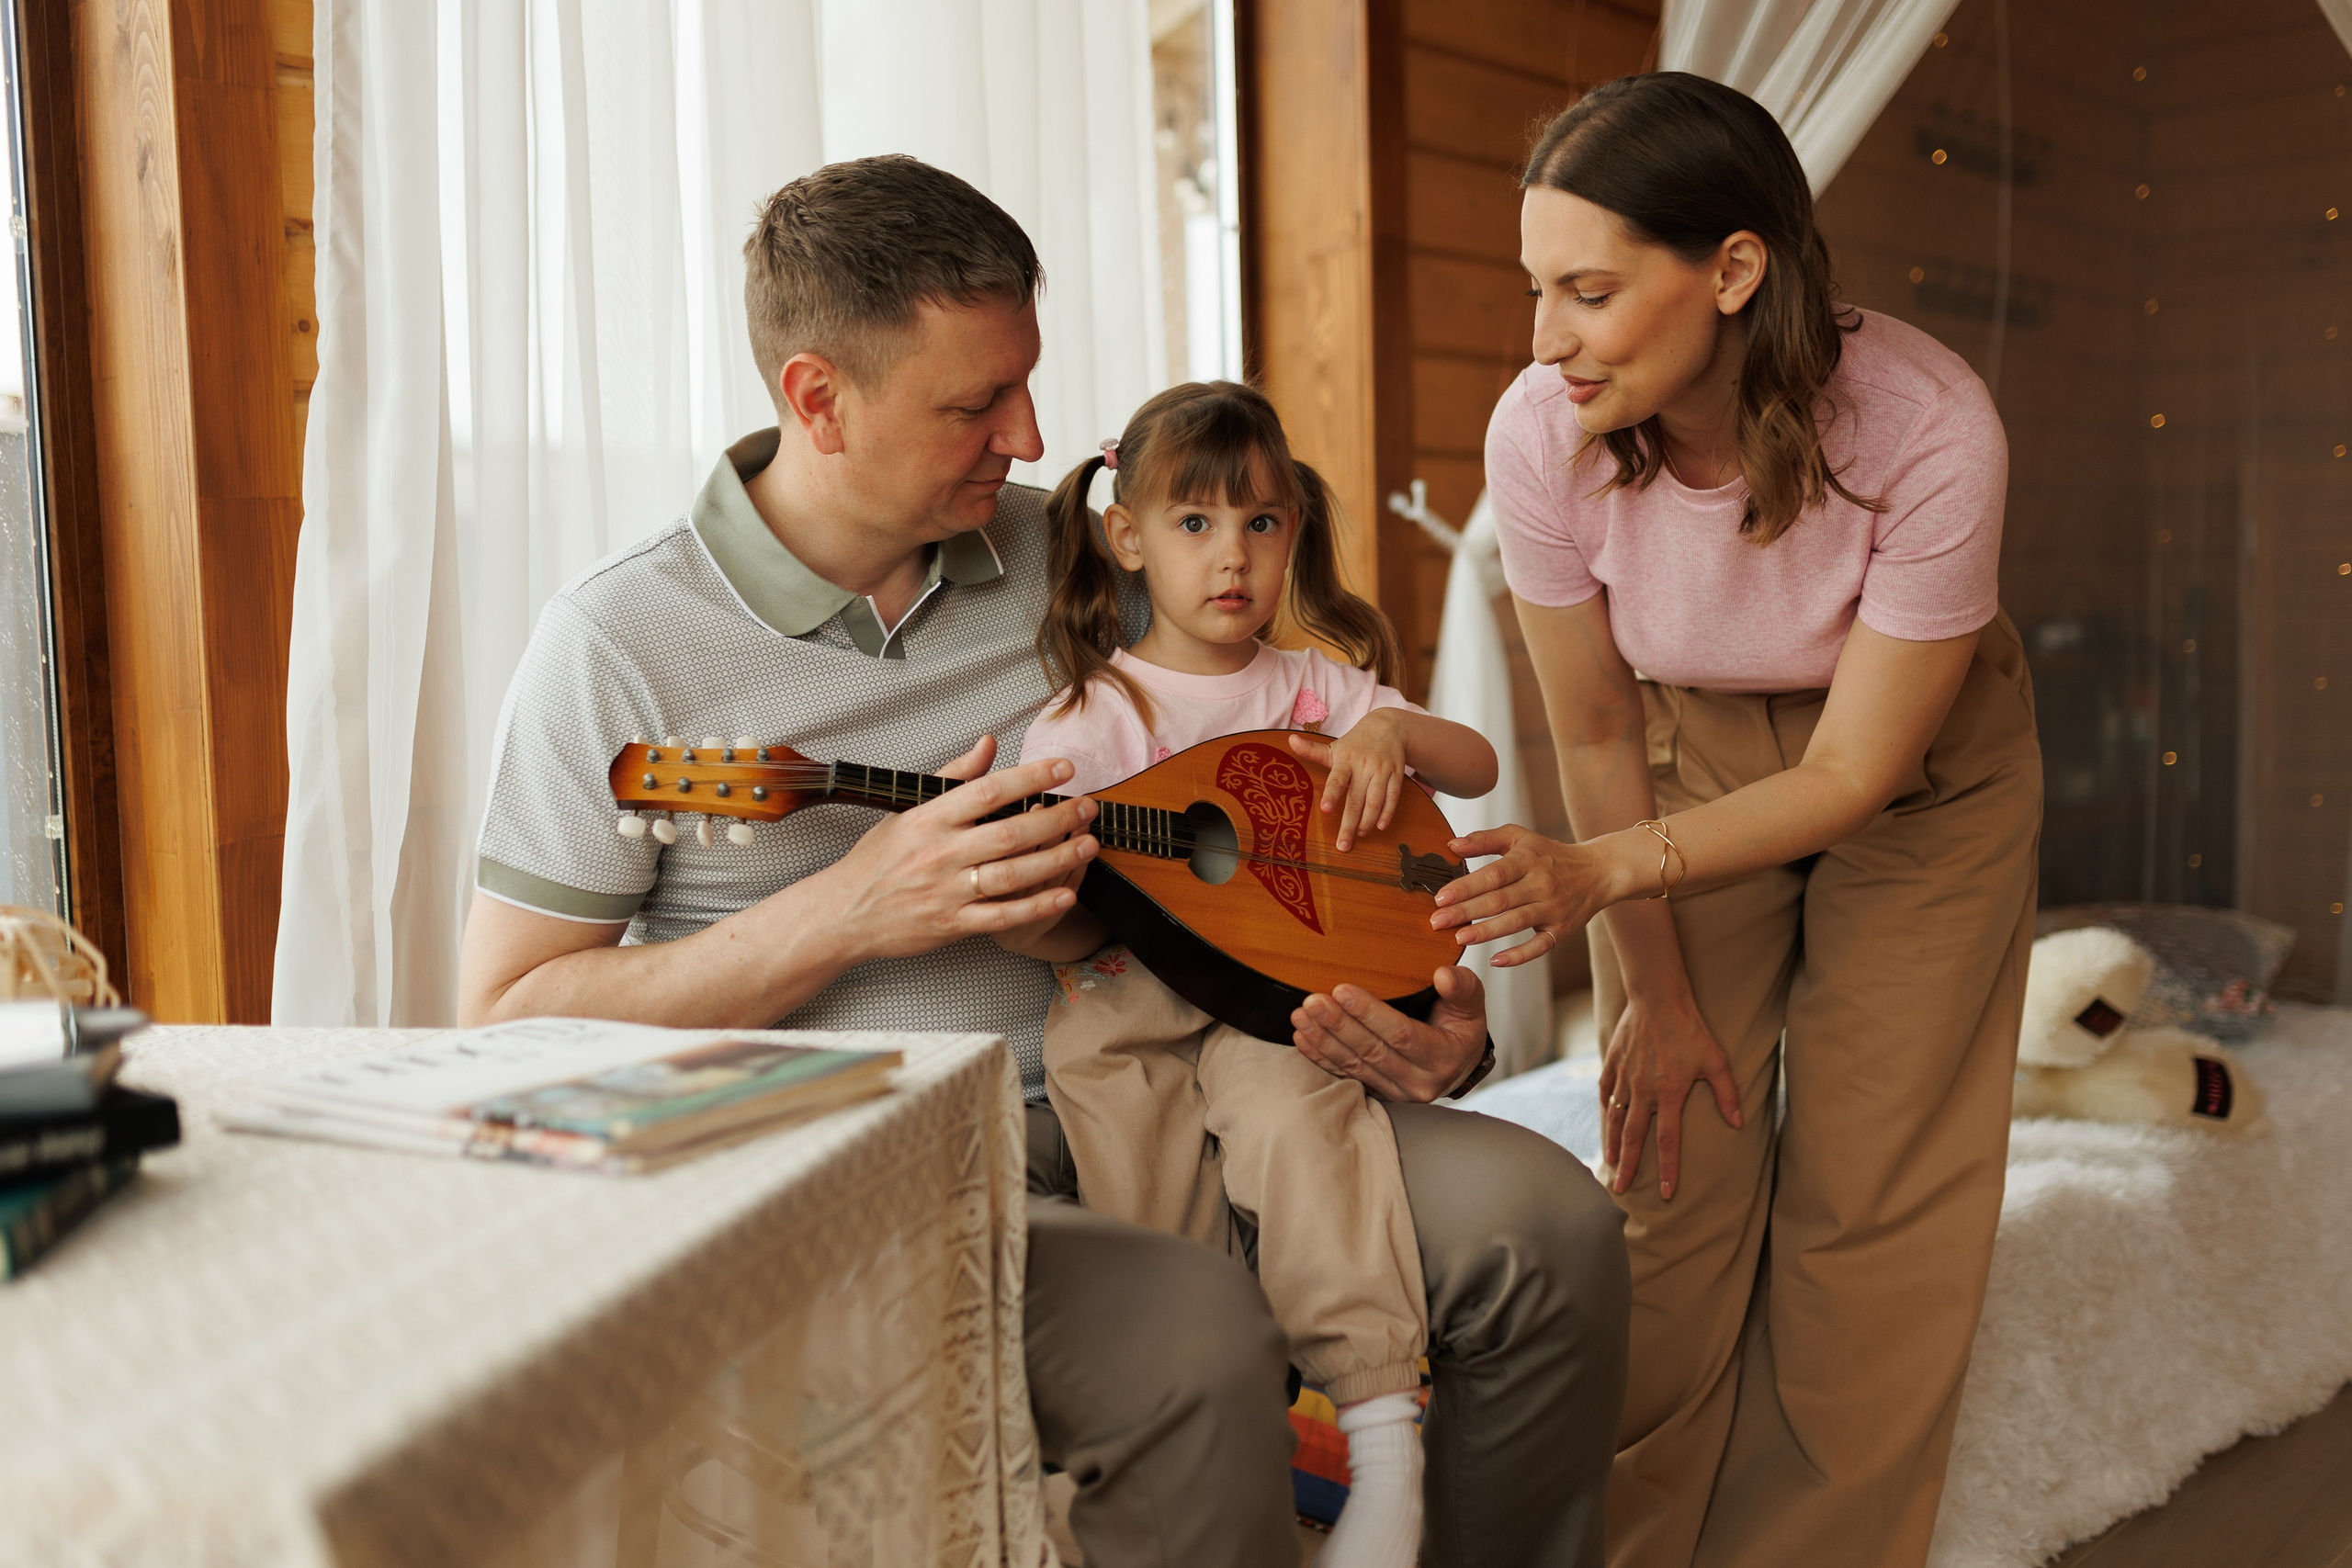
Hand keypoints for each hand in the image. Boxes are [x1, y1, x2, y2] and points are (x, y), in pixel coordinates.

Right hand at [816, 736, 1098, 962]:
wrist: (844, 913)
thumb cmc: (877, 860)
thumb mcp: (907, 808)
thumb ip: (952, 776)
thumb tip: (988, 743)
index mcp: (930, 819)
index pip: (988, 790)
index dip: (1030, 778)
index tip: (1063, 769)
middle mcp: (940, 853)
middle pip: (1009, 832)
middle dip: (1056, 819)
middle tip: (1088, 807)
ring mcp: (947, 891)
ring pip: (1012, 874)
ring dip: (1056, 859)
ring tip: (1088, 844)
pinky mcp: (953, 924)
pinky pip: (1003, 916)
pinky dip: (1036, 906)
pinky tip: (1064, 894)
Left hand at [1288, 710, 1405, 851]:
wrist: (1388, 727)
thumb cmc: (1356, 743)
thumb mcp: (1334, 747)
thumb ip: (1311, 750)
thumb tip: (1290, 740)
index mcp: (1346, 760)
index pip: (1337, 779)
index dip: (1331, 795)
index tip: (1325, 810)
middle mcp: (1364, 766)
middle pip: (1356, 799)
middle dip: (1349, 824)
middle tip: (1342, 845)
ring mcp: (1381, 771)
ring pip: (1375, 801)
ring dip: (1368, 821)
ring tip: (1359, 834)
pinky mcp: (1396, 775)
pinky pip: (1393, 797)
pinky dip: (1387, 813)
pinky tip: (1380, 826)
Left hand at [1291, 964, 1486, 1101]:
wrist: (1460, 1063)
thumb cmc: (1462, 1027)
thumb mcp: (1472, 1004)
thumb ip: (1462, 987)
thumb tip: (1443, 975)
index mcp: (1443, 1057)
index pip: (1402, 1034)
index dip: (1371, 1014)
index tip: (1343, 991)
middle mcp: (1420, 1081)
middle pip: (1372, 1051)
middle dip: (1339, 1025)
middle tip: (1313, 1002)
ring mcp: (1398, 1092)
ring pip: (1355, 1065)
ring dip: (1324, 1040)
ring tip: (1301, 1016)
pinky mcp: (1380, 1093)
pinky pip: (1347, 1075)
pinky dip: (1322, 1057)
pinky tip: (1303, 1038)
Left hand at [1432, 825, 1617, 965]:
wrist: (1597, 872)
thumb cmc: (1549, 854)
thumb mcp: (1520, 837)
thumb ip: (1485, 839)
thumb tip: (1452, 844)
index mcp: (1527, 859)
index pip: (1493, 874)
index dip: (1466, 887)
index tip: (1440, 898)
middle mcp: (1541, 884)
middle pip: (1500, 900)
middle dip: (1466, 912)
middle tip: (1437, 922)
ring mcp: (1552, 908)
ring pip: (1516, 922)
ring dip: (1486, 932)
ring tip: (1459, 939)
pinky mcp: (1561, 930)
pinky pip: (1539, 946)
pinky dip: (1519, 956)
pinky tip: (1495, 961)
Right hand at [1598, 988, 1741, 1200]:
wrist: (1657, 998)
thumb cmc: (1691, 1029)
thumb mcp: (1716, 1060)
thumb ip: (1727, 1094)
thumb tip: (1738, 1123)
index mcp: (1669, 1093)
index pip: (1667, 1141)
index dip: (1668, 1169)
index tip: (1667, 1192)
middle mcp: (1643, 1090)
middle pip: (1633, 1137)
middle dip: (1628, 1167)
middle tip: (1622, 1189)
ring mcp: (1624, 1077)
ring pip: (1615, 1119)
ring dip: (1612, 1144)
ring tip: (1611, 1164)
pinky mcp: (1612, 1064)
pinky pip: (1605, 1094)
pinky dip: (1605, 1111)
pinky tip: (1605, 1122)